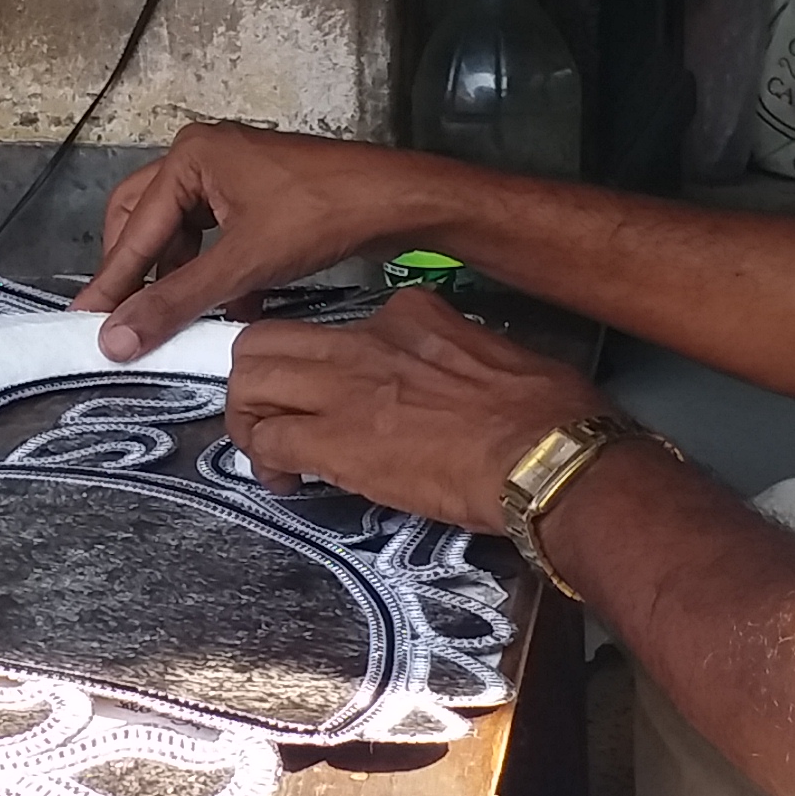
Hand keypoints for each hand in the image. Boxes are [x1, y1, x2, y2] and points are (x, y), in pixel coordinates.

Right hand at [78, 122, 431, 360]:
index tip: (86, 322)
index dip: (112, 281)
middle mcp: (203, 157)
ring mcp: (231, 176)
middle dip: (141, 274)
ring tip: (178, 321)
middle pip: (147, 224)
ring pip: (183, 236)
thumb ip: (176, 301)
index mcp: (191, 156)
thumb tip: (118, 338)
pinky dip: (215, 275)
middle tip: (126, 318)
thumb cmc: (323, 214)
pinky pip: (216, 239)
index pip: (135, 228)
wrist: (394, 201)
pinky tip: (231, 310)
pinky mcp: (256, 198)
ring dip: (182, 279)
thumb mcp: (244, 263)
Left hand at [221, 288, 618, 533]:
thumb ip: (456, 354)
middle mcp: (363, 341)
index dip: (325, 364)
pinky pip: (267, 440)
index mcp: (407, 315)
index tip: (336, 393)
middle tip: (272, 417)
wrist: (545, 455)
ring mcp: (342, 388)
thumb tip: (452, 379)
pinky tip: (285, 480)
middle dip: (257, 380)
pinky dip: (264, 462)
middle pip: (267, 340)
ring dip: (248, 417)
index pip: (337, 326)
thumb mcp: (495, 352)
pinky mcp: (333, 442)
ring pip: (249, 380)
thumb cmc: (544, 412)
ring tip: (270, 450)